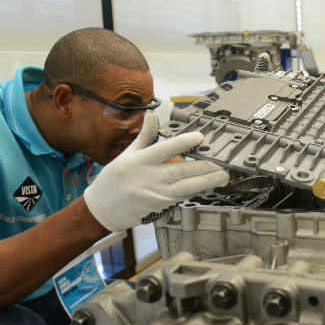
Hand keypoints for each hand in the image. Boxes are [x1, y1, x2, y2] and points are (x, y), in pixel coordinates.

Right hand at [84, 113, 229, 230]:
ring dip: (206, 182)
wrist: (102, 208)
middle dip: (205, 168)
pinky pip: (180, 198)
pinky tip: (206, 186)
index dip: (184, 142)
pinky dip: (194, 191)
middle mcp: (148, 178)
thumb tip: (152, 115)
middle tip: (222, 164)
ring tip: (222, 177)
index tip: (200, 137)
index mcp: (139, 161)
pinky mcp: (159, 207)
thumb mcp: (126, 155)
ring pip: (186, 188)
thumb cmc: (114, 179)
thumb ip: (144, 136)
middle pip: (181, 171)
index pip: (165, 148)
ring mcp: (155, 194)